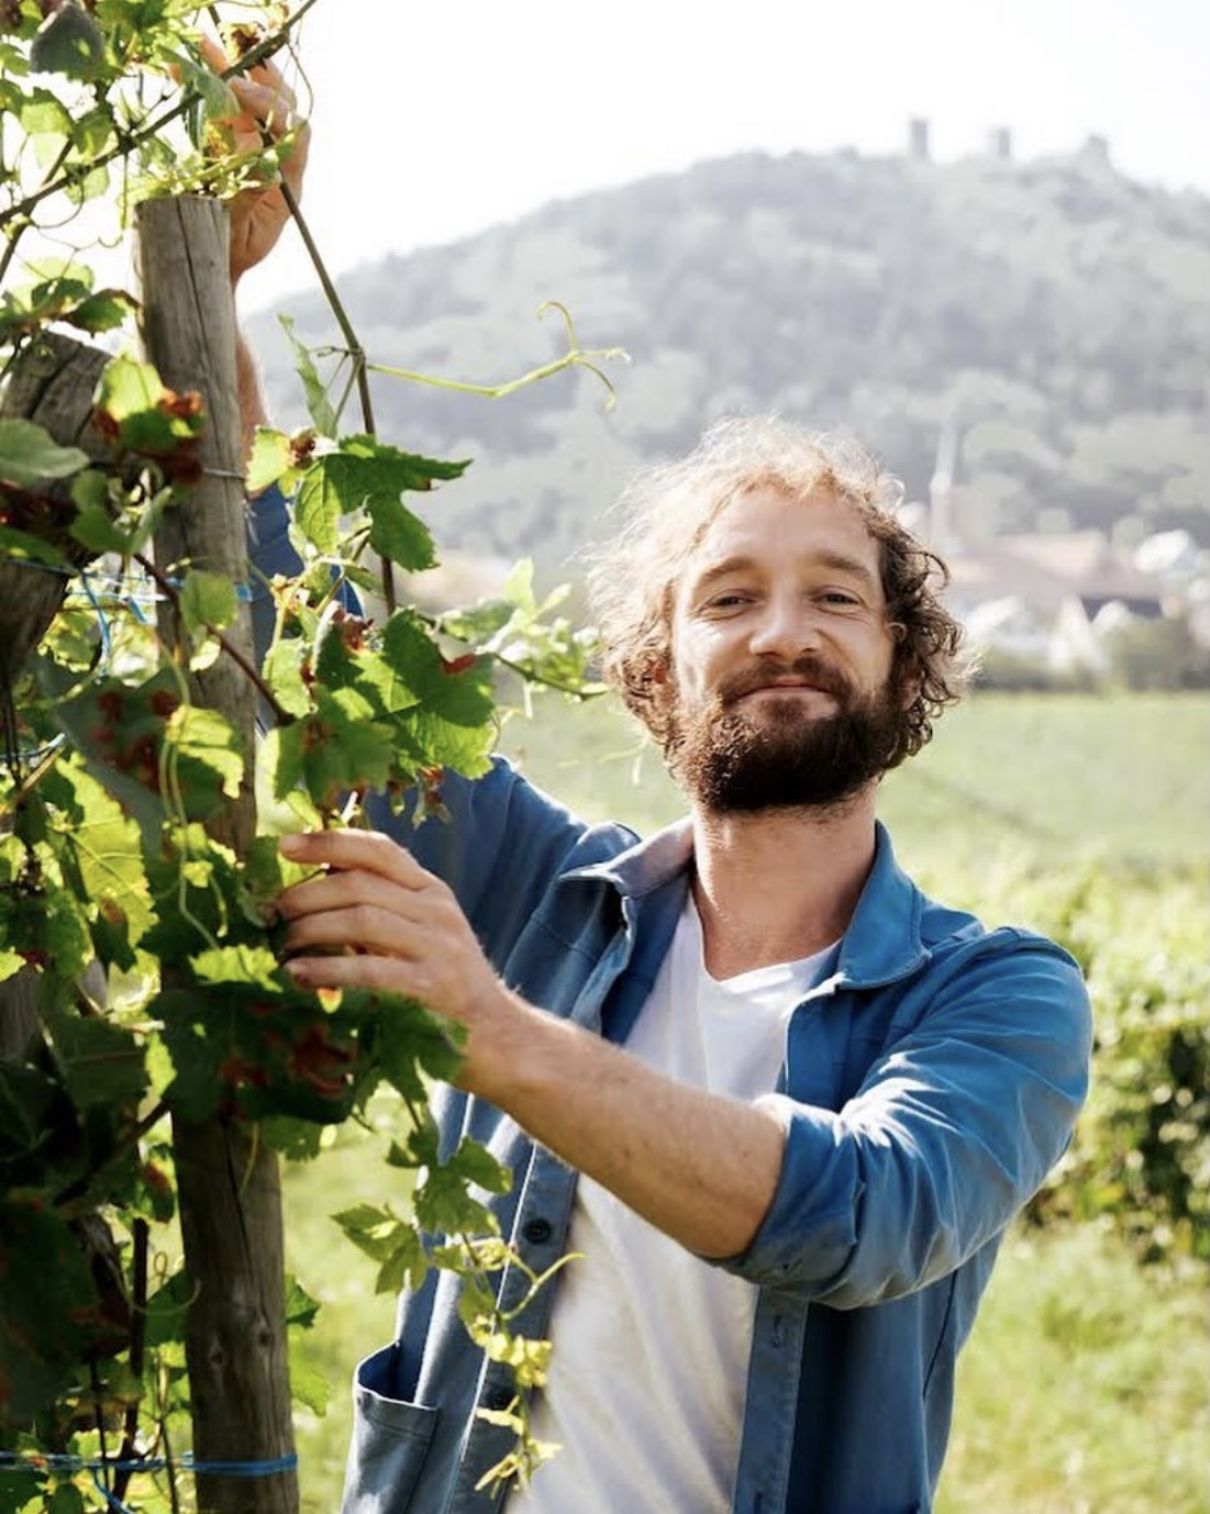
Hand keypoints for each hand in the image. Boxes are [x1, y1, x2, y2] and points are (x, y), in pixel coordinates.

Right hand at [199, 36, 310, 286]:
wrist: (203, 279)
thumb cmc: (222, 263)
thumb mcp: (234, 234)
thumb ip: (246, 193)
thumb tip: (256, 152)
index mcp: (287, 190)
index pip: (294, 136)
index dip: (271, 108)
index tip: (237, 93)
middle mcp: (276, 169)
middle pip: (281, 111)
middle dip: (255, 78)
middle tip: (222, 55)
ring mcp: (252, 160)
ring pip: (252, 108)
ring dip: (229, 74)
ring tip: (202, 47)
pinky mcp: (225, 155)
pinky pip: (222, 116)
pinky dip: (206, 91)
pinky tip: (181, 69)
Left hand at [274, 829, 515, 1092]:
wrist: (498, 1036)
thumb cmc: (444, 986)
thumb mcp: (421, 935)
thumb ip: (380, 909)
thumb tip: (311, 889)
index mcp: (431, 891)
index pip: (378, 850)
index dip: (329, 841)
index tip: (284, 845)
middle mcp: (437, 911)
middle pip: (359, 884)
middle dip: (306, 894)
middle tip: (273, 914)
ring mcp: (438, 948)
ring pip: (361, 919)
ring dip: (311, 930)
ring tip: (282, 944)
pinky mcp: (432, 988)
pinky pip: (370, 970)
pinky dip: (328, 969)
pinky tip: (298, 975)